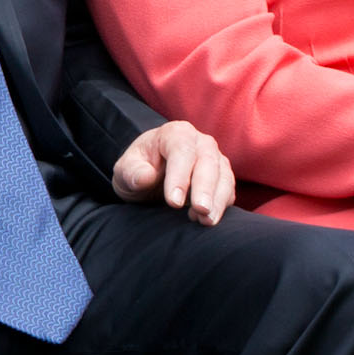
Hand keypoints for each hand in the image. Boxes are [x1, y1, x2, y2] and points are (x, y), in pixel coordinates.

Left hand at [112, 121, 233, 224]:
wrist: (152, 174)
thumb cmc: (138, 169)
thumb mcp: (125, 170)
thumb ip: (132, 172)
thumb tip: (146, 177)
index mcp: (174, 133)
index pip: (181, 150)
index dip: (179, 176)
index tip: (173, 202)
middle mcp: (199, 142)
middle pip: (207, 161)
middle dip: (205, 188)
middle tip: (200, 210)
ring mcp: (215, 158)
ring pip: (223, 176)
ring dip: (217, 200)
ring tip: (206, 220)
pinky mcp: (223, 177)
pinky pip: (228, 190)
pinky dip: (221, 205)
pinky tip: (206, 220)